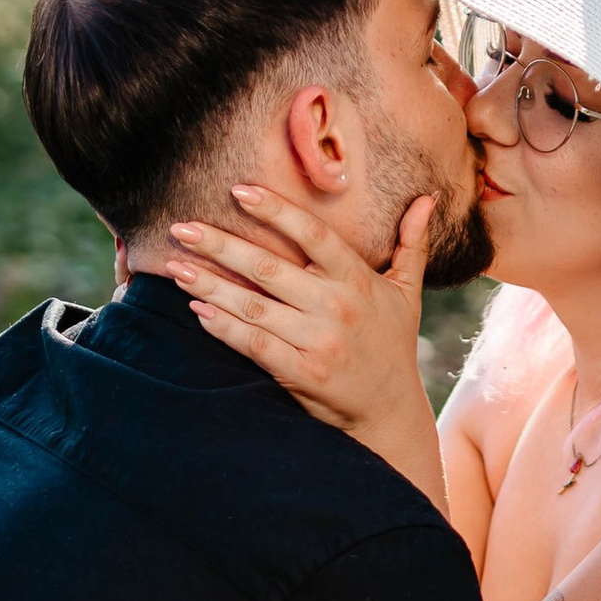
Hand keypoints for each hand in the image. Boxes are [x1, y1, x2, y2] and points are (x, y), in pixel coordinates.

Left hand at [168, 182, 444, 505]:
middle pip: (270, 268)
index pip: (313, 234)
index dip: (276, 210)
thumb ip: (412, 245)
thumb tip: (426, 200)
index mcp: (359, 280)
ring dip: (210, 285)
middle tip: (181, 227)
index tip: (238, 190)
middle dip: (220, 245)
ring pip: (253, 307)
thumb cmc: (392, 344)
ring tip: (175, 267)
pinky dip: (223, 327)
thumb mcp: (407, 293)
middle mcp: (337, 307)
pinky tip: (197, 309)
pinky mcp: (302, 373)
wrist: (390, 410)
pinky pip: (254, 345)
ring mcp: (318, 342)